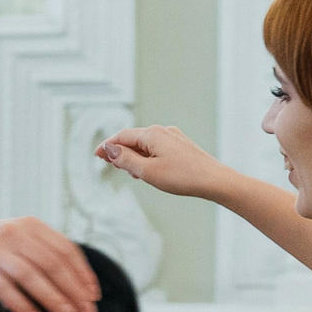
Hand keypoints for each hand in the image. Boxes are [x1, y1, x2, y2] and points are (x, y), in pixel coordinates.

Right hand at [0, 217, 98, 311]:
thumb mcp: (17, 240)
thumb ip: (42, 253)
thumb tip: (77, 283)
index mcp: (30, 226)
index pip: (66, 249)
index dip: (83, 274)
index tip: (93, 295)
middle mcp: (14, 233)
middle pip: (52, 263)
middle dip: (73, 290)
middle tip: (86, 311)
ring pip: (31, 276)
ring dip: (53, 298)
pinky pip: (5, 289)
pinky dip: (23, 304)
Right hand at [95, 125, 232, 200]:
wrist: (215, 180)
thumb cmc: (183, 177)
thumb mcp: (147, 171)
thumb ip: (126, 160)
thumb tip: (110, 149)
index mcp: (152, 134)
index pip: (122, 137)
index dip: (107, 146)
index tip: (96, 155)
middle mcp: (163, 131)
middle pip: (134, 139)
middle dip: (120, 151)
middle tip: (107, 163)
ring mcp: (174, 137)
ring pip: (146, 144)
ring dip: (134, 156)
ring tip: (128, 172)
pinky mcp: (182, 146)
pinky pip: (158, 148)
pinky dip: (147, 157)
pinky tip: (147, 170)